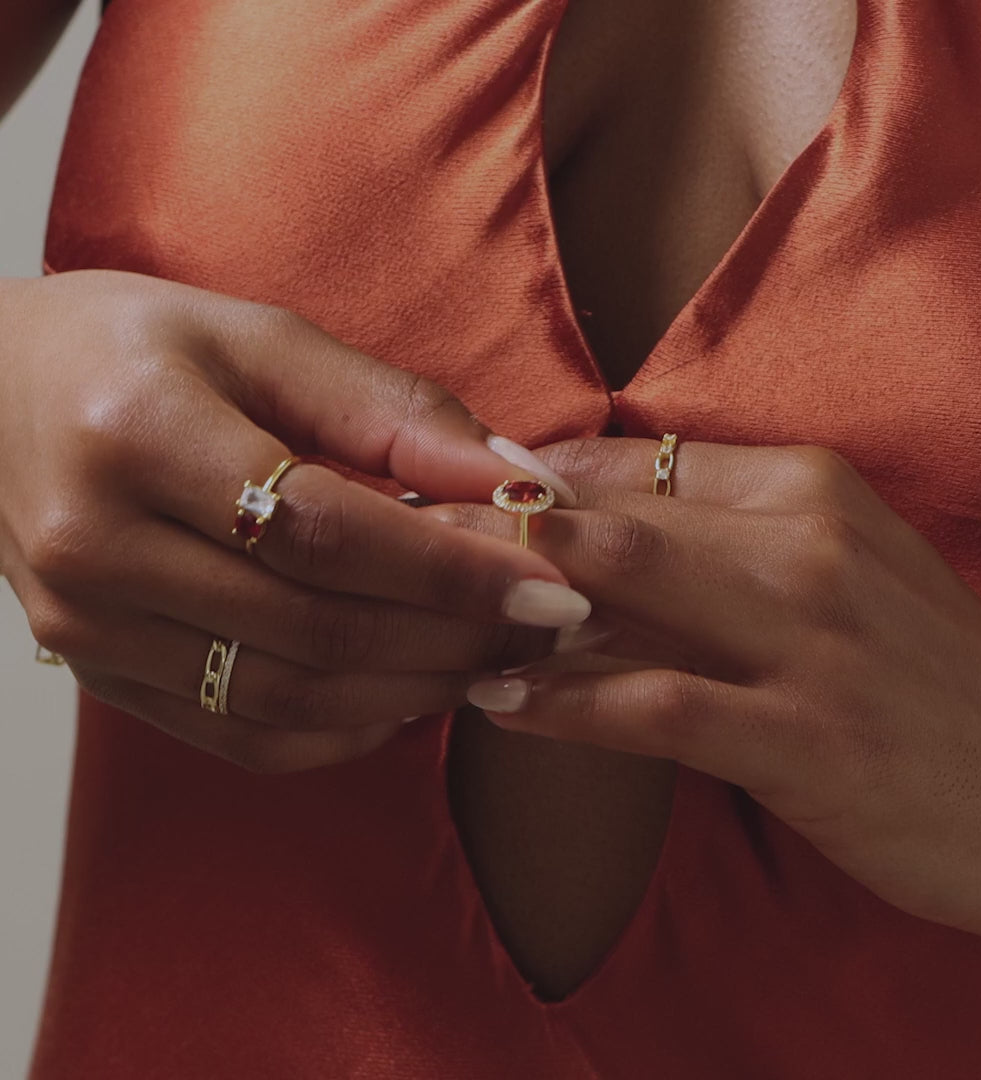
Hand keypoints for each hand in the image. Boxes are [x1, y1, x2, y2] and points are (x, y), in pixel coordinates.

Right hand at [0, 271, 587, 772]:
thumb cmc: (132, 348)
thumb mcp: (259, 339)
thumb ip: (389, 409)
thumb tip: (514, 482)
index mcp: (139, 435)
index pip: (325, 530)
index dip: (451, 568)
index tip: (551, 586)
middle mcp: (97, 549)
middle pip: (315, 627)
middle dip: (454, 640)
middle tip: (549, 633)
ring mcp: (88, 628)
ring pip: (286, 696)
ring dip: (412, 690)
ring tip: (497, 664)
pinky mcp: (98, 673)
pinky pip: (238, 734)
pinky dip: (339, 730)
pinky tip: (406, 698)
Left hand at [435, 437, 980, 943]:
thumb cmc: (925, 675)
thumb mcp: (835, 571)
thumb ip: (720, 538)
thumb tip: (583, 523)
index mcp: (805, 485)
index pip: (626, 458)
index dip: (520, 479)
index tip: (439, 501)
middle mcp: (801, 540)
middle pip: (605, 513)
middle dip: (484, 529)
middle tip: (392, 548)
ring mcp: (807, 636)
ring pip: (618, 587)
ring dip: (504, 605)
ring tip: (420, 624)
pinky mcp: (807, 734)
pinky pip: (653, 704)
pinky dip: (563, 703)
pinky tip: (498, 705)